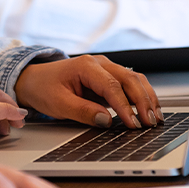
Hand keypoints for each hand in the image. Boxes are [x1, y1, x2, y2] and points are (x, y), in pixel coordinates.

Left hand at [15, 55, 162, 128]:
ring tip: (154, 118)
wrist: (34, 80)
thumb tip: (107, 120)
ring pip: (133, 78)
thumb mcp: (58, 103)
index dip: (124, 106)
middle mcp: (98, 63)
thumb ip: (83, 111)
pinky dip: (141, 95)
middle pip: (128, 78)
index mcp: (85, 66)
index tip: (132, 124)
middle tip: (149, 123)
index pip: (111, 86)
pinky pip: (129, 84)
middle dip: (142, 101)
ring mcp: (105, 69)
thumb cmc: (44, 88)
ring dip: (146, 97)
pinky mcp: (108, 78)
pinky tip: (148, 110)